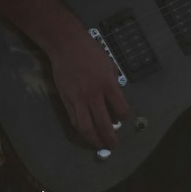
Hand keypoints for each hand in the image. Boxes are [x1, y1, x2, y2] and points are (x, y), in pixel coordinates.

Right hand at [47, 28, 130, 150]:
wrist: (67, 46)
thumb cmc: (90, 52)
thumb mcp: (109, 64)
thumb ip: (113, 81)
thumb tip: (116, 96)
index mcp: (108, 84)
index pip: (121, 109)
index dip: (124, 117)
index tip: (123, 118)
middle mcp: (94, 94)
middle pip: (104, 123)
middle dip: (110, 138)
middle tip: (113, 145)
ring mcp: (79, 99)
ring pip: (86, 127)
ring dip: (94, 140)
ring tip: (99, 145)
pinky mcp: (67, 100)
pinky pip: (75, 120)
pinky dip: (81, 130)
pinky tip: (86, 134)